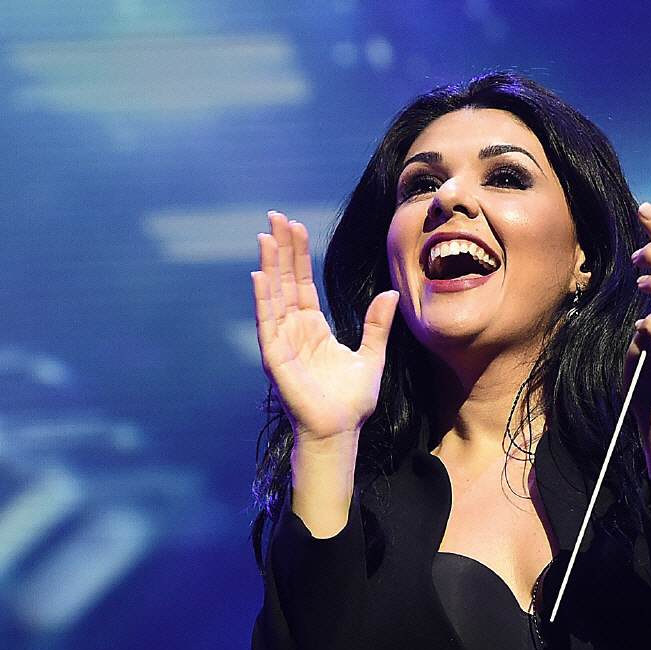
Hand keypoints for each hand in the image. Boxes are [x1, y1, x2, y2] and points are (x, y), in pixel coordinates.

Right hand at [252, 211, 397, 446]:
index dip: (299, 255)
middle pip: (284, 281)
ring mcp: (282, 342)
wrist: (339, 431)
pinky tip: (259, 274)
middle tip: (274, 217)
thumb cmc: (351, 401)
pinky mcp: (275, 357)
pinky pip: (267, 322)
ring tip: (266, 236)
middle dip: (280, 249)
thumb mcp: (371, 356)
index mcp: (313, 328)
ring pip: (272, 295)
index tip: (296, 226)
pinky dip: (262, 298)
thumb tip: (391, 294)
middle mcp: (293, 330)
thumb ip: (378, 325)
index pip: (302, 284)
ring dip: (269, 265)